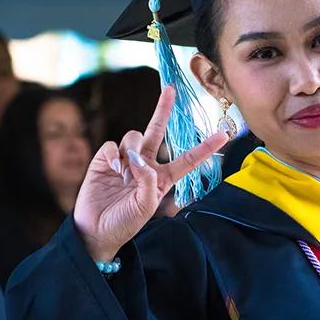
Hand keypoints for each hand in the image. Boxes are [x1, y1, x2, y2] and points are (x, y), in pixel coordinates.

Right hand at [74, 86, 228, 261]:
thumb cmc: (124, 223)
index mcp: (163, 178)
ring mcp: (125, 160)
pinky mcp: (105, 159)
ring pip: (134, 137)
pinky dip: (114, 155)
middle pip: (158, 130)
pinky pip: (112, 145)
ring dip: (131, 151)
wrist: (95, 231)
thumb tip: (136, 155)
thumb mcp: (145, 206)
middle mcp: (145, 164)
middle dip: (163, 109)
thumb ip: (147, 179)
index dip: (206, 147)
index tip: (224, 134)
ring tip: (124, 176)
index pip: (188, 159)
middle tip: (171, 89)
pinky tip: (113, 170)